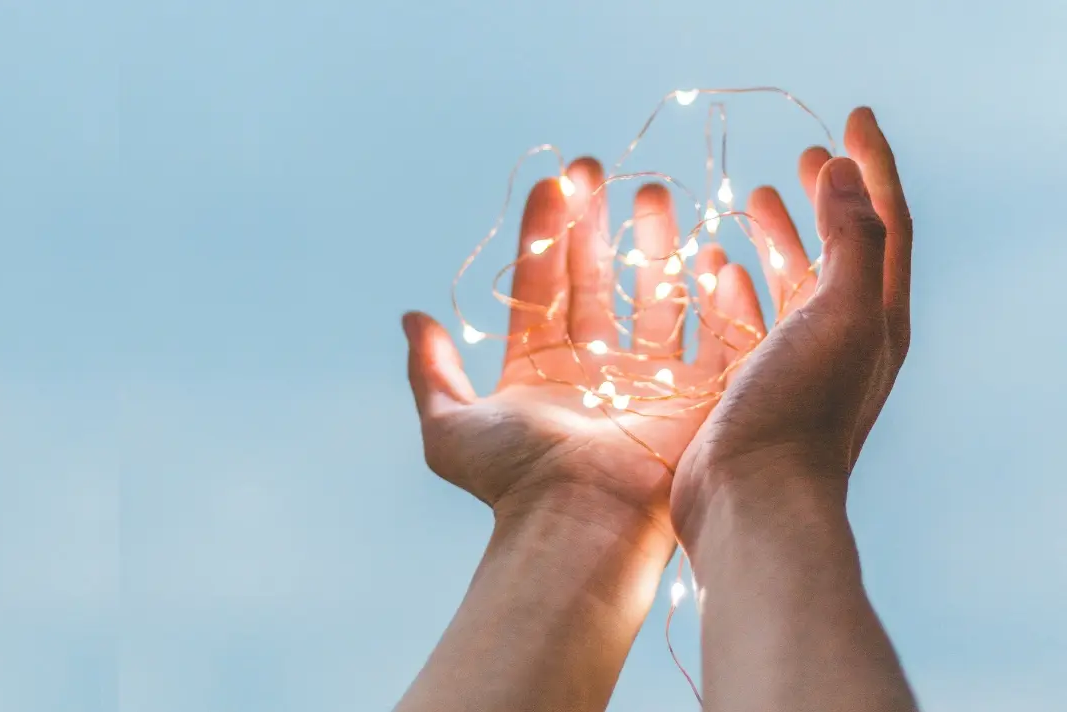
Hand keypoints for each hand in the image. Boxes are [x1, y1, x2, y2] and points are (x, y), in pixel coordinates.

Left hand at [403, 157, 774, 553]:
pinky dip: (712, 295)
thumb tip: (411, 318)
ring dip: (651, 245)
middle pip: (596, 281)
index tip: (552, 182)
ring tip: (652, 193)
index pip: (543, 285)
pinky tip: (708, 251)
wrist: (583, 524)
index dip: (546, 233)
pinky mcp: (696, 395)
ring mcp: (647, 380)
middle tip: (595, 169)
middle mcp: (594, 370)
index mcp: (541, 371)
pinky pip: (711, 334)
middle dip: (595, 225)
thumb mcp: (451, 428)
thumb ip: (430, 373)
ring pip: (652, 297)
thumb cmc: (517, 480)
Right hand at [671, 107, 911, 543]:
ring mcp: (794, 364)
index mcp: (876, 317)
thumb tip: (846, 171)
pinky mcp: (749, 384)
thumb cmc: (799, 410)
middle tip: (804, 155)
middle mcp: (842, 339)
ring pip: (791, 282)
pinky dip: (736, 285)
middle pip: (840, 249)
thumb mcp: (845, 315)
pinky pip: (748, 318)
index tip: (850, 117)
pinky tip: (716, 267)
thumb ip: (853, 238)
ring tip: (756, 197)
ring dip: (779, 237)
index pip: (884, 222)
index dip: (872, 165)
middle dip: (826, 197)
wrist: (754, 502)